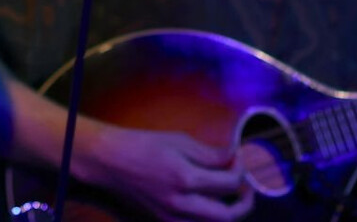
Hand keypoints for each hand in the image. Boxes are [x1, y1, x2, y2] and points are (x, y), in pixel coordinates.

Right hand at [82, 125, 255, 221]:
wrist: (110, 163)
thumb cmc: (143, 146)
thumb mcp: (179, 141)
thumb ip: (210, 154)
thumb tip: (234, 158)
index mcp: (185, 179)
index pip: (229, 183)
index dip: (241, 170)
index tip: (238, 158)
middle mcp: (180, 205)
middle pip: (227, 216)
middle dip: (245, 202)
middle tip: (247, 187)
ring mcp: (171, 218)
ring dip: (229, 213)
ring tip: (232, 196)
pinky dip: (209, 219)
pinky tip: (210, 204)